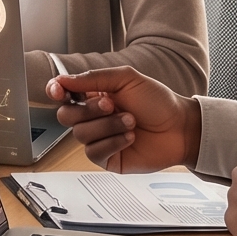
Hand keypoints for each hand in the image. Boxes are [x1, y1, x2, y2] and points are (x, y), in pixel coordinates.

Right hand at [47, 66, 201, 172]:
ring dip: (108, 126)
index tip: (59, 90)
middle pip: (66, 116)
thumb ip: (93, 77)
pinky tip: (129, 137)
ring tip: (131, 121)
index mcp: (93, 95)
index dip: (55, 92)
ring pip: (80, 135)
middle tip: (112, 104)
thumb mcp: (127, 78)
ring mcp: (98, 138)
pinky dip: (112, 142)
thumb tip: (63, 79)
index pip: (62, 95)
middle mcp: (92, 117)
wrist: (180, 128)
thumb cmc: (158, 103)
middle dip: (89, 110)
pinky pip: (93, 152)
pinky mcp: (106, 158)